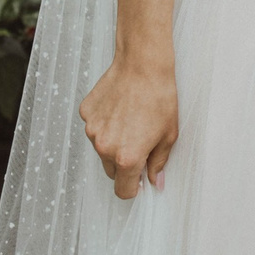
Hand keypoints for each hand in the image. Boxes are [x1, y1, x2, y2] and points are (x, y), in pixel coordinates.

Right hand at [79, 57, 177, 198]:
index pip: (123, 191)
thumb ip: (158, 163)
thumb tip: (155, 181)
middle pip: (111, 171)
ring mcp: (92, 130)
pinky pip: (95, 128)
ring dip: (113, 143)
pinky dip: (105, 124)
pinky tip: (119, 108)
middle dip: (124, 164)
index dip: (134, 187)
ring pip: (101, 149)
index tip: (140, 179)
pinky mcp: (86, 113)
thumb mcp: (168, 135)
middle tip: (139, 142)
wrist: (143, 64)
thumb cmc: (159, 96)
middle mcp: (105, 147)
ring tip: (130, 120)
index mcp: (127, 158)